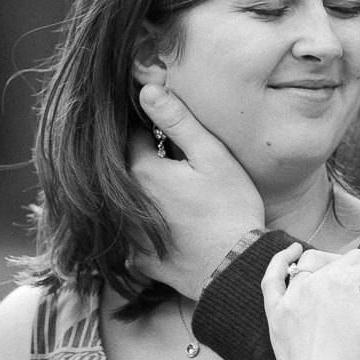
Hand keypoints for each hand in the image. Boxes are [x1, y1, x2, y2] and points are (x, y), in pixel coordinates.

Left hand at [127, 84, 263, 297]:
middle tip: (167, 157)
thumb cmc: (230, 209)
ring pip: (123, 201)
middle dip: (140, 157)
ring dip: (136, 192)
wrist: (235, 269)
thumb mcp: (211, 157)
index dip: (145, 126)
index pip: (131, 135)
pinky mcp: (140, 257)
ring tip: (168, 191)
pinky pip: (130, 235)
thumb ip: (177, 121)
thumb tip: (147, 89)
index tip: (159, 127)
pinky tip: (165, 224)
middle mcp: (125, 202)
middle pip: (124, 168)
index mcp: (142, 171)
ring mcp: (130, 233)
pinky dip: (141, 225)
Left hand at [262, 242, 359, 359]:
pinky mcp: (277, 317)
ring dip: (334, 266)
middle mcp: (312, 282)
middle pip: (348, 264)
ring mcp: (290, 299)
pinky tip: (291, 252)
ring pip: (314, 265)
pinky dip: (281, 262)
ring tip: (349, 279)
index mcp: (342, 280)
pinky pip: (273, 280)